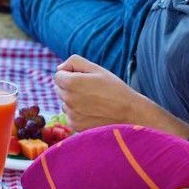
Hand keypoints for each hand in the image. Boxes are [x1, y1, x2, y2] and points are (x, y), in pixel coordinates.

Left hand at [53, 55, 188, 138]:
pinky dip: (78, 113)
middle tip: (91, 89)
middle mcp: (68, 100)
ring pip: (65, 103)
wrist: (130, 114)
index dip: (70, 74)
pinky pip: (70, 116)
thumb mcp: (97, 68)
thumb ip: (74, 62)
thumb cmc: (114, 89)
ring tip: (94, 101)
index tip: (84, 78)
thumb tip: (59, 68)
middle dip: (70, 86)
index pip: (58, 75)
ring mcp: (71, 115)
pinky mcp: (76, 126)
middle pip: (59, 89)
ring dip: (73, 100)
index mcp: (71, 83)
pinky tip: (93, 112)